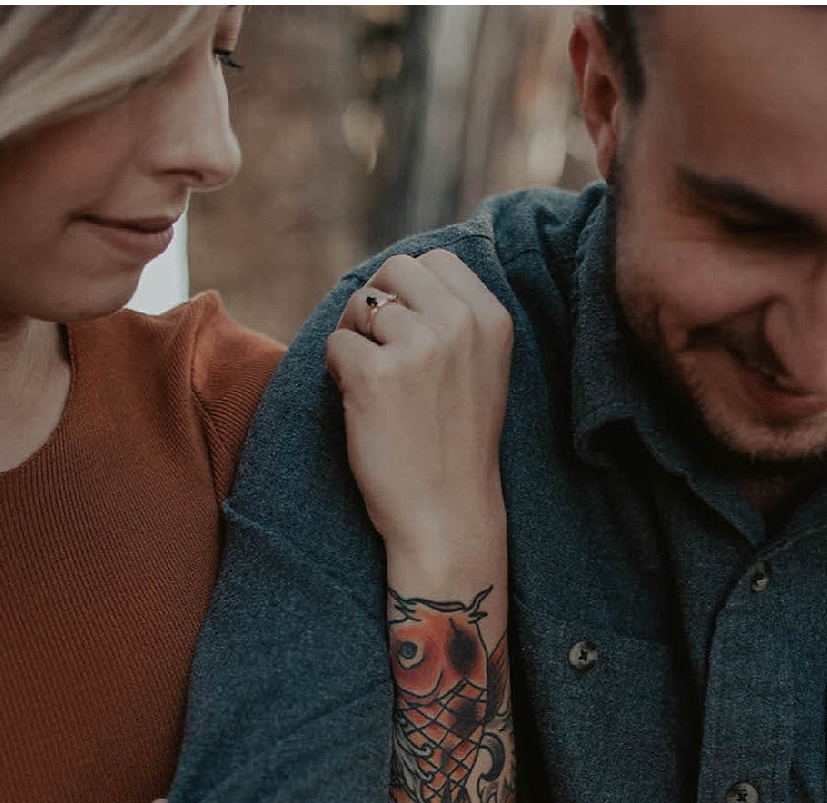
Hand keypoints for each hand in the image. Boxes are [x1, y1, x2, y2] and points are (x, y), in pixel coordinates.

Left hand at [326, 249, 514, 561]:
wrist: (448, 514)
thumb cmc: (455, 444)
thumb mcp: (479, 367)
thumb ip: (454, 318)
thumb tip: (396, 278)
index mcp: (491, 317)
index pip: (435, 262)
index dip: (408, 294)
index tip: (407, 335)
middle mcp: (459, 322)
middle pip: (394, 271)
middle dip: (377, 307)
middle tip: (380, 354)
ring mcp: (419, 345)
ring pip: (361, 304)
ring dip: (355, 340)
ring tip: (372, 385)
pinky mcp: (376, 373)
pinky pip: (335, 344)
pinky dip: (336, 374)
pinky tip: (360, 406)